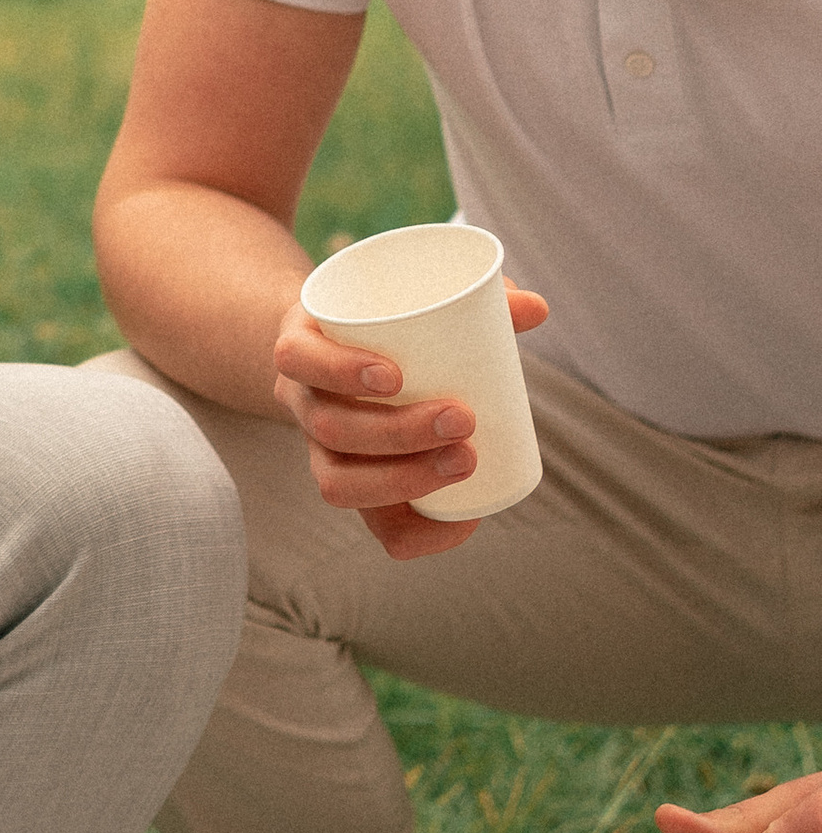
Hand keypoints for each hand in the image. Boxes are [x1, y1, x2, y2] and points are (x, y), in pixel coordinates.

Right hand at [269, 280, 549, 560]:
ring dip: (404, 479)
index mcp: (302, 346)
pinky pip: (375, 527)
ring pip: (339, 483)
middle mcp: (302, 402)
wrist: (338, 357)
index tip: (395, 375)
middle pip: (329, 428)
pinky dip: (421, 533)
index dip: (337, 371)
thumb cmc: (382, 323)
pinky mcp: (357, 487)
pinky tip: (466, 521)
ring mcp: (321, 452)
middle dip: (397, 431)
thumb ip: (471, 299)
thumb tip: (536, 308)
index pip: (295, 359)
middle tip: (463, 418)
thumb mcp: (406, 299)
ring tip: (466, 461)